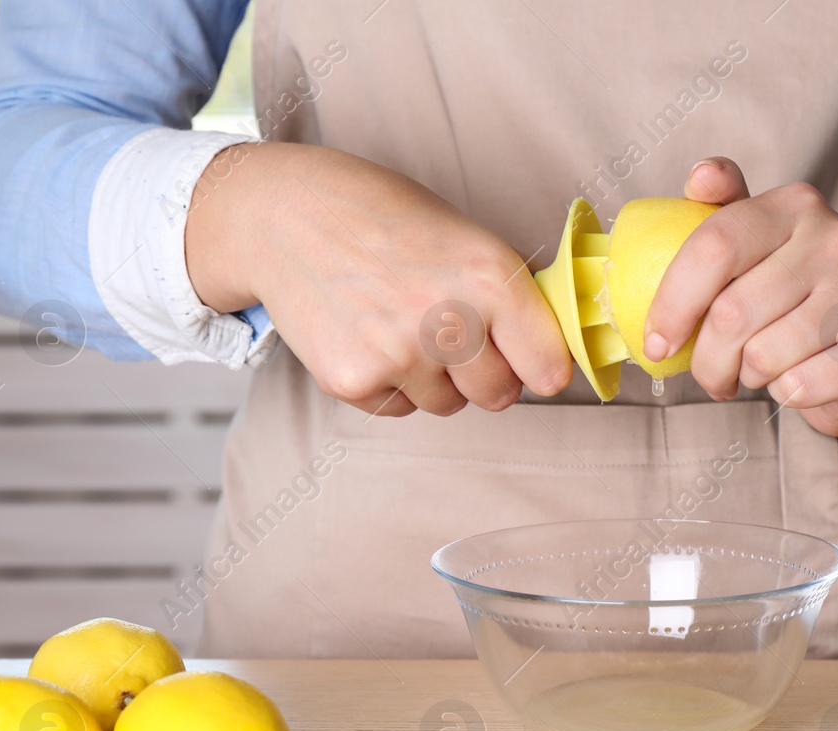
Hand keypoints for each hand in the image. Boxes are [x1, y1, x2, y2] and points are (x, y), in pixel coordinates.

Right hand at [184, 142, 570, 415]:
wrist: (285, 215)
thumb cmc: (384, 218)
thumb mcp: (464, 237)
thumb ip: (508, 296)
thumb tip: (552, 353)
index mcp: (491, 278)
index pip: (549, 368)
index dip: (542, 366)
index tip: (532, 362)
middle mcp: (449, 321)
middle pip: (500, 396)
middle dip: (486, 374)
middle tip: (455, 334)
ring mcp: (398, 356)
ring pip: (448, 405)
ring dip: (435, 378)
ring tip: (401, 322)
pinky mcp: (353, 381)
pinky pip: (399, 408)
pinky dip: (389, 382)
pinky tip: (367, 333)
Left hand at [644, 158, 837, 436]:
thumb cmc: (797, 296)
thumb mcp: (759, 247)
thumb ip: (721, 212)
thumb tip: (700, 175)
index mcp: (796, 205)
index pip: (715, 246)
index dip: (673, 301)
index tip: (657, 342)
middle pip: (732, 313)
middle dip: (706, 359)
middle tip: (710, 372)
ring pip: (762, 357)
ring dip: (748, 377)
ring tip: (762, 369)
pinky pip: (799, 387)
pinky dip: (786, 395)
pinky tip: (799, 379)